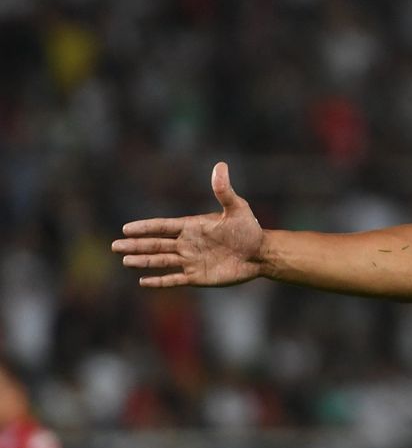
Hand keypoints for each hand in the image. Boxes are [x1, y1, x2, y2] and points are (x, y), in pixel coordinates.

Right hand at [113, 162, 265, 287]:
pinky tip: (144, 281)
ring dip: (143, 261)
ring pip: (161, 261)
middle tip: (115, 246)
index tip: (126, 228)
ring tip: (124, 260)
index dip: (145, 227)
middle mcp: (187, 244)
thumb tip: (220, 165)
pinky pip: (175, 279)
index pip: (163, 227)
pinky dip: (160, 281)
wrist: (261, 253)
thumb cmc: (249, 229)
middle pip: (156, 244)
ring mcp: (192, 260)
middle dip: (136, 245)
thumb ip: (223, 190)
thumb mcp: (236, 208)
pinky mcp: (199, 276)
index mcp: (192, 227)